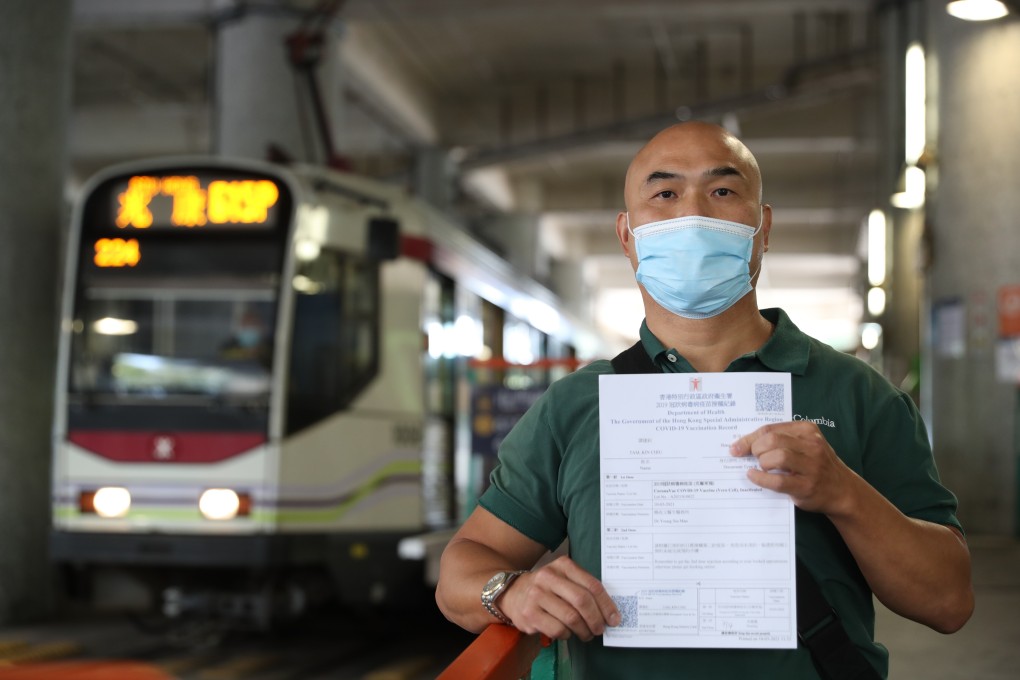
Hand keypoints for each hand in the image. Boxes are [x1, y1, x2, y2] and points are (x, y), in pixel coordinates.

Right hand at [499, 556, 620, 640]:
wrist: (511, 593)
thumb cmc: (546, 588)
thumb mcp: (563, 578)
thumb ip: (583, 587)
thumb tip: (609, 612)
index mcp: (562, 565)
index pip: (591, 585)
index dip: (606, 604)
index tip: (614, 619)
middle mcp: (548, 577)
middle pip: (582, 601)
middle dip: (596, 619)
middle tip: (600, 629)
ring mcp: (536, 595)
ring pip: (571, 618)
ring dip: (584, 631)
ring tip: (586, 634)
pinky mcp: (529, 614)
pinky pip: (558, 630)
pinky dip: (567, 635)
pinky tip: (567, 632)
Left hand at [729, 420, 855, 515]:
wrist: (843, 491)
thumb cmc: (817, 466)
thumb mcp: (805, 445)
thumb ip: (782, 440)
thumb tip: (745, 444)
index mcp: (808, 430)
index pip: (771, 429)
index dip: (749, 438)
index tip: (736, 446)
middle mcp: (812, 445)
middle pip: (772, 440)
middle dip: (755, 449)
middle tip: (752, 457)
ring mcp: (812, 466)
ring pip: (777, 457)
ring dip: (762, 462)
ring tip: (760, 467)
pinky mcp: (807, 486)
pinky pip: (778, 480)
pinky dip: (761, 478)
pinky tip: (754, 476)